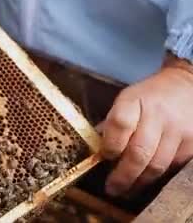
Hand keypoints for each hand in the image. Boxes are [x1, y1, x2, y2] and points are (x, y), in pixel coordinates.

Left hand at [101, 54, 192, 195]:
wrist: (186, 87)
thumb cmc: (147, 97)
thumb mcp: (125, 101)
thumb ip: (111, 124)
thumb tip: (95, 151)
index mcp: (134, 100)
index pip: (120, 125)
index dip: (111, 145)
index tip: (104, 158)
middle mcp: (157, 115)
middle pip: (139, 152)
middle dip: (123, 176)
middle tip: (112, 189)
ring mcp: (177, 131)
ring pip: (156, 165)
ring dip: (139, 182)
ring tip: (125, 191)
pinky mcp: (191, 143)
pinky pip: (171, 167)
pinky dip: (156, 177)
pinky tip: (145, 181)